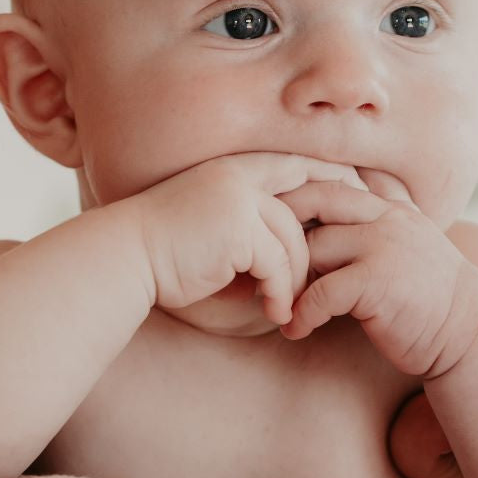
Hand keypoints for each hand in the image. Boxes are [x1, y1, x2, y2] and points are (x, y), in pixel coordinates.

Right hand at [122, 152, 367, 325]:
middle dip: (338, 218)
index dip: (329, 180)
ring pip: (294, 239)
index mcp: (233, 170)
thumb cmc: (161, 254)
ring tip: (291, 306)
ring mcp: (239, 198)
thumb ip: (248, 234)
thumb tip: (282, 266)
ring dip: (297, 278)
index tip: (355, 202)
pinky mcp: (238, 228)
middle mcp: (239, 176)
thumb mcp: (211, 232)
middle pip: (310, 193)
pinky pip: (278, 263)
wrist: (123, 259)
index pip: (296, 165)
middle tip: (355, 249)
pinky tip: (273, 313)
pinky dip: (280, 292)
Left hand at [276, 179, 477, 377]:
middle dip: (279, 221)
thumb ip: (372, 230)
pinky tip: (295, 330)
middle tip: (254, 250)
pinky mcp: (377, 280)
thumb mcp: (405, 250)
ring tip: (272, 299)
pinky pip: (320, 292)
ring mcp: (384, 244)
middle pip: (314, 198)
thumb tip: (316, 231)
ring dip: (286, 276)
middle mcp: (388, 216)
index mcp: (391, 205)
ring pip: (312, 246)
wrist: (471, 335)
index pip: (332, 179)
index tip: (266, 216)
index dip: (295, 192)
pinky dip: (301, 314)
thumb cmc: (428, 300)